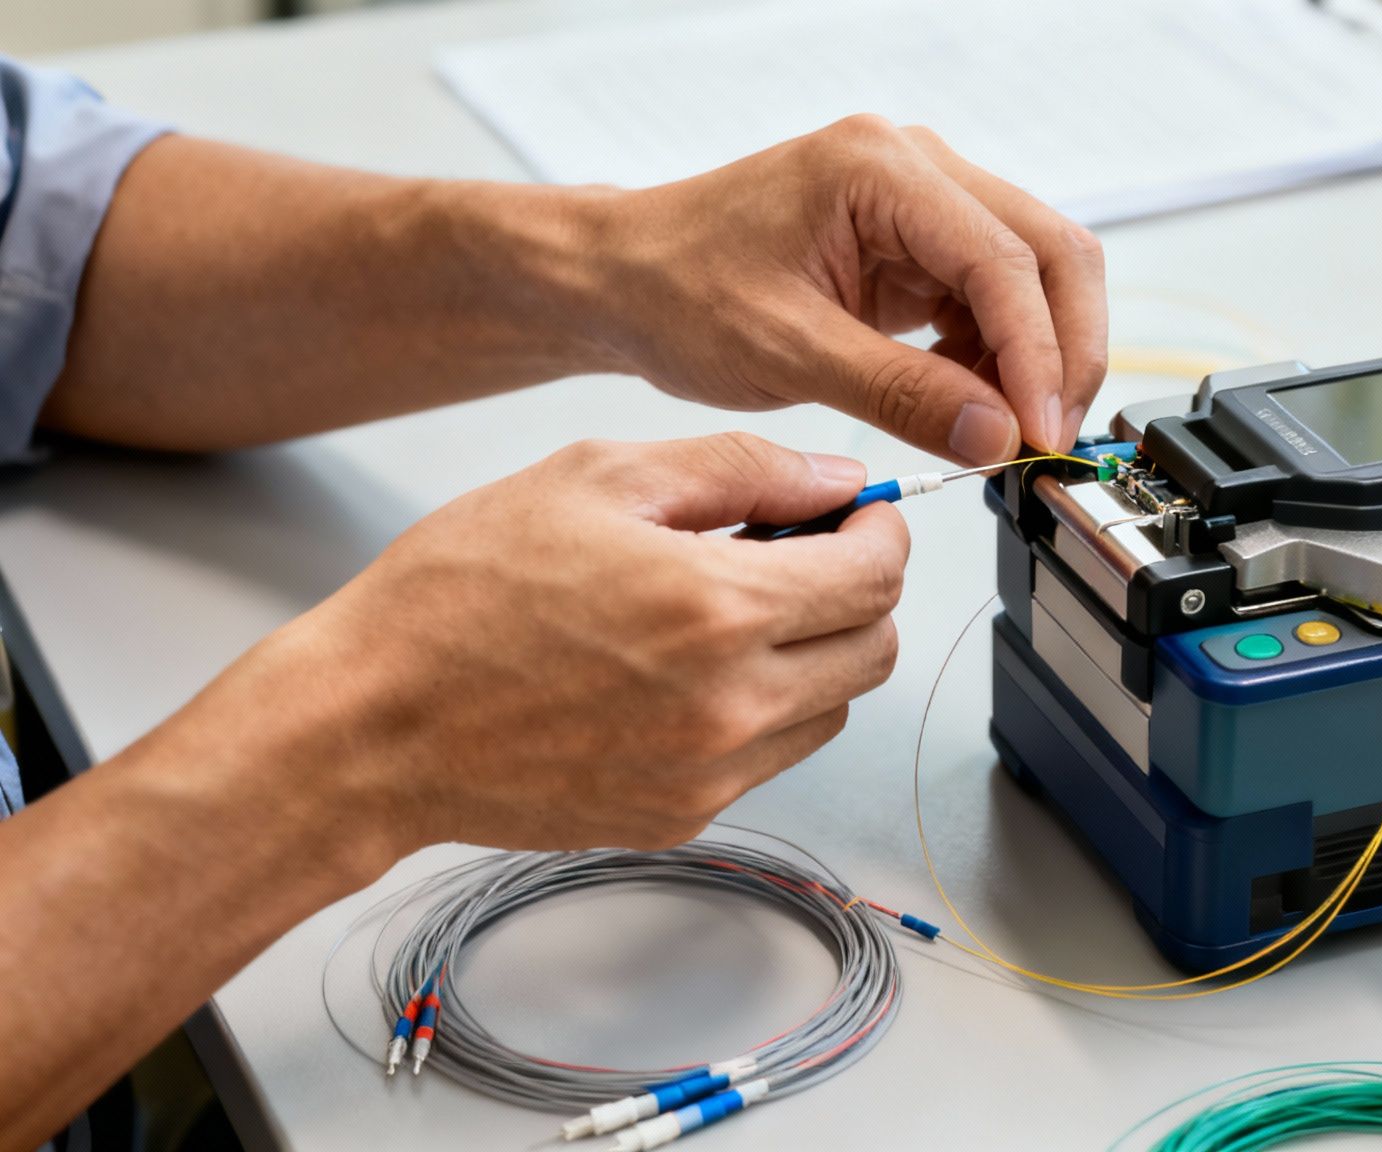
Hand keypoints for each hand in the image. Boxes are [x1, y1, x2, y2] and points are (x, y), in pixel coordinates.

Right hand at [193, 432, 907, 856]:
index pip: (878, 574)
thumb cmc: (458, 596)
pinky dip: (760, 707)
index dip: (882, 530)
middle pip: (875, 649)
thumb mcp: (597, 478)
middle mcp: (732, 703)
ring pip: (832, 707)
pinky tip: (687, 666)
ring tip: (728, 609)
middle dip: (859, 590)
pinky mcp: (682, 815)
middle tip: (800, 552)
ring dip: (813, 653)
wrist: (370, 725)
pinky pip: (771, 755)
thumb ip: (740, 469)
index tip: (858, 511)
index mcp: (720, 608)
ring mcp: (710, 771)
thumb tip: (838, 478)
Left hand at [585, 115, 1108, 463]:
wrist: (626, 280)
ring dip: (1038, 358)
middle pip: (1049, 251)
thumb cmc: (678, 289)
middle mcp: (915, 169)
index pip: (1003, 258)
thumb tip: (995, 433)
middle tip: (1048, 435)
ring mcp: (923, 204)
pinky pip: (996, 300)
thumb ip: (900, 393)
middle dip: (1064, 351)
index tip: (1039, 430)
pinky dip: (1003, 359)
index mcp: (878, 167)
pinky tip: (975, 405)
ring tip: (1007, 432)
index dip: (1038, 353)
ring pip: (1036, 276)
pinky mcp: (921, 247)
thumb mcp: (786, 351)